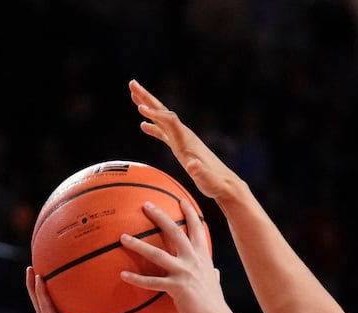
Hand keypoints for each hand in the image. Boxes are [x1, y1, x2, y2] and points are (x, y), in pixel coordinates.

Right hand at [24, 268, 135, 312]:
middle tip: (38, 269)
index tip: (60, 284)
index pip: (64, 312)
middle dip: (41, 288)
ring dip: (33, 286)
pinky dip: (39, 293)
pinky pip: (45, 306)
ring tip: (30, 268)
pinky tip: (37, 278)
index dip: (60, 299)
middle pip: (47, 304)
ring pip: (40, 303)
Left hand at [118, 199, 230, 312]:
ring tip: (123, 237)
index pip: (197, 229)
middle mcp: (194, 261)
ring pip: (158, 254)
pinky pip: (152, 282)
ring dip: (139, 245)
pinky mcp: (177, 288)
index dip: (189, 213)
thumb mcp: (215, 283)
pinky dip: (136, 279)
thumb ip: (213, 274)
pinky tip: (123, 275)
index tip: (180, 199)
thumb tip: (216, 272)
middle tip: (146, 204)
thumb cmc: (214, 303)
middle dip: (160, 216)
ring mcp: (185, 273)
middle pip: (176, 232)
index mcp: (203, 257)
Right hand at [129, 81, 243, 200]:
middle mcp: (184, 135)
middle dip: (147, 98)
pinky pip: (164, 133)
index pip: (169, 120)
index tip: (140, 109)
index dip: (155, 114)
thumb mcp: (206, 178)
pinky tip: (143, 125)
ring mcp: (182, 140)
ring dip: (148, 107)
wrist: (225, 184)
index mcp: (187, 139)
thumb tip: (194, 165)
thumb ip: (199, 171)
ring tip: (133, 96)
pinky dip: (153, 127)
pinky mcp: (181, 148)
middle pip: (163, 111)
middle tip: (132, 83)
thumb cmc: (215, 182)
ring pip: (161, 119)